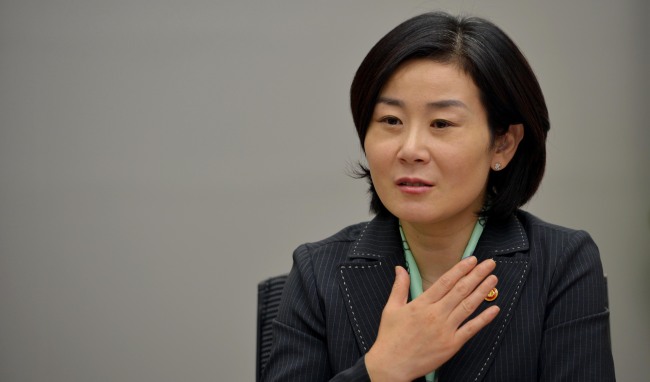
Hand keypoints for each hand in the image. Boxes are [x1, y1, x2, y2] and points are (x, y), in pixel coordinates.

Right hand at [365, 257, 498, 381]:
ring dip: (482, 291)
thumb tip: (400, 268)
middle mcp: (436, 314)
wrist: (392, 365)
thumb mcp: (391, 308)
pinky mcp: (452, 345)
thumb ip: (399, 287)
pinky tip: (494, 308)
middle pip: (461, 290)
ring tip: (493, 279)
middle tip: (489, 264)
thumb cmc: (390, 337)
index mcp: (421, 304)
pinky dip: (484, 319)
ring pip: (468, 306)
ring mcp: (445, 329)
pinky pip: (471, 329)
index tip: (472, 260)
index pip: (445, 281)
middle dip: (477, 275)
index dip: (460, 269)